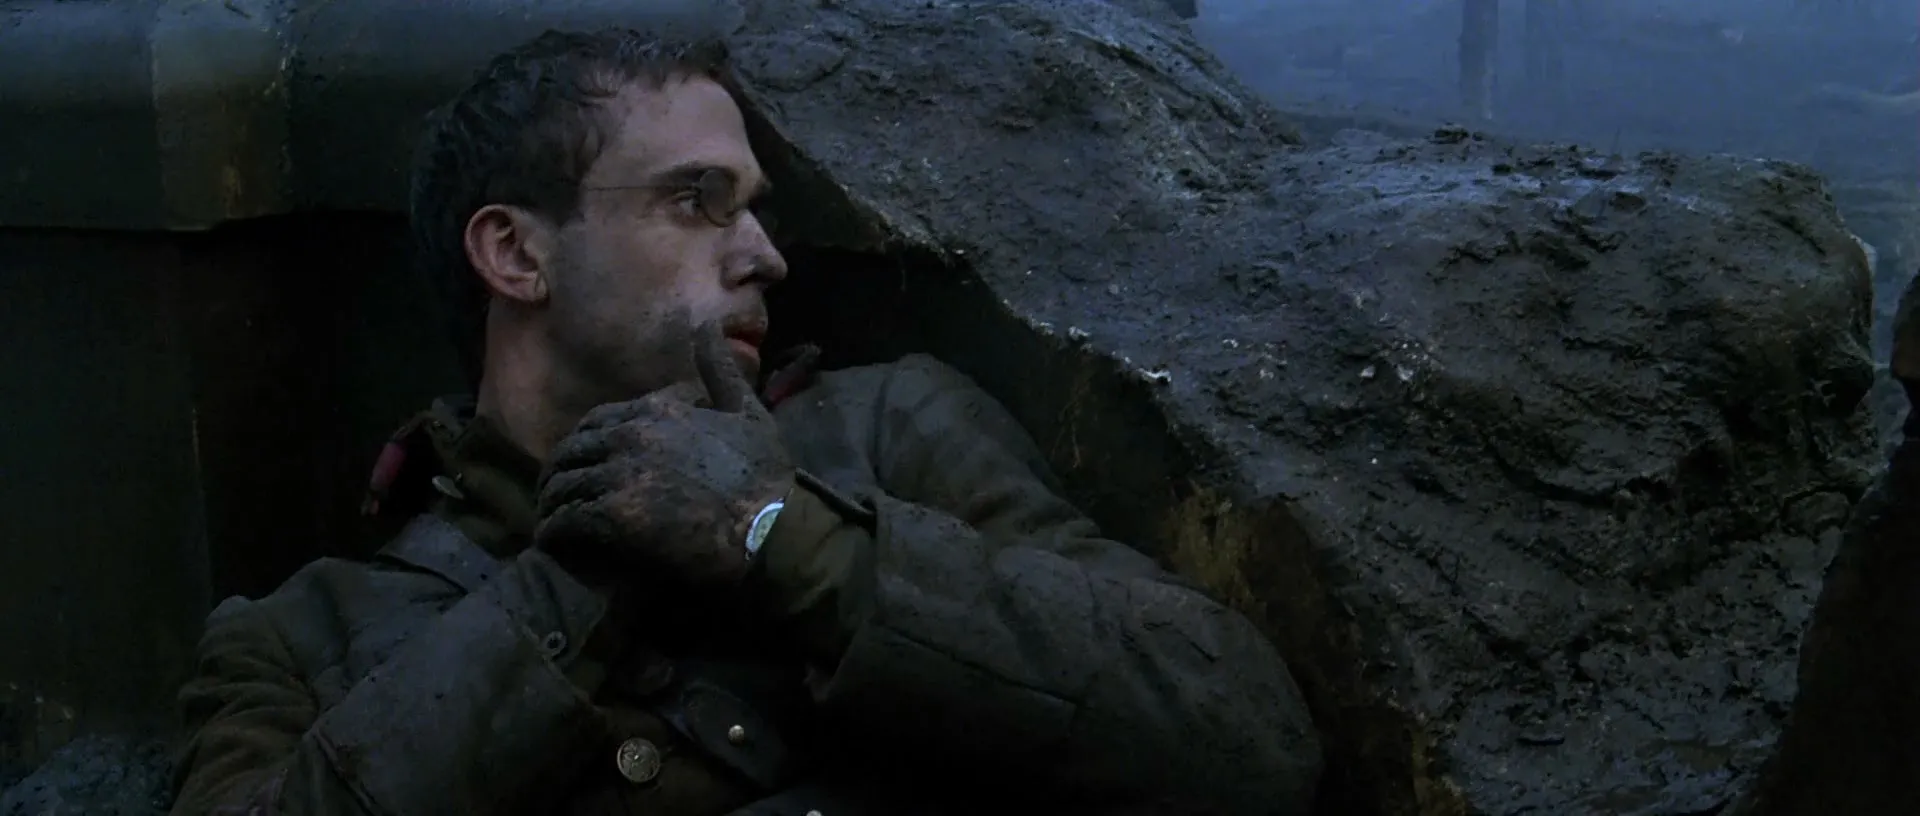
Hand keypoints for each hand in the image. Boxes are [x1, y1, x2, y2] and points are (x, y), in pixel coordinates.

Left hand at [534, 324, 793, 591]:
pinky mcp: (613, 517)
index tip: (583, 464)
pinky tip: (557, 544)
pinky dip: (555, 533)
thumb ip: (719, 370)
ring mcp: (618, 475)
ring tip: (552, 524)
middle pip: (570, 452)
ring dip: (552, 505)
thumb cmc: (764, 473)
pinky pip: (565, 520)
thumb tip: (707, 325)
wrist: (771, 525)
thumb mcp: (747, 410)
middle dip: (558, 474)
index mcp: (655, 410)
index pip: (595, 422)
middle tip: (557, 498)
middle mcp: (629, 435)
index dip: (583, 445)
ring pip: (561, 486)